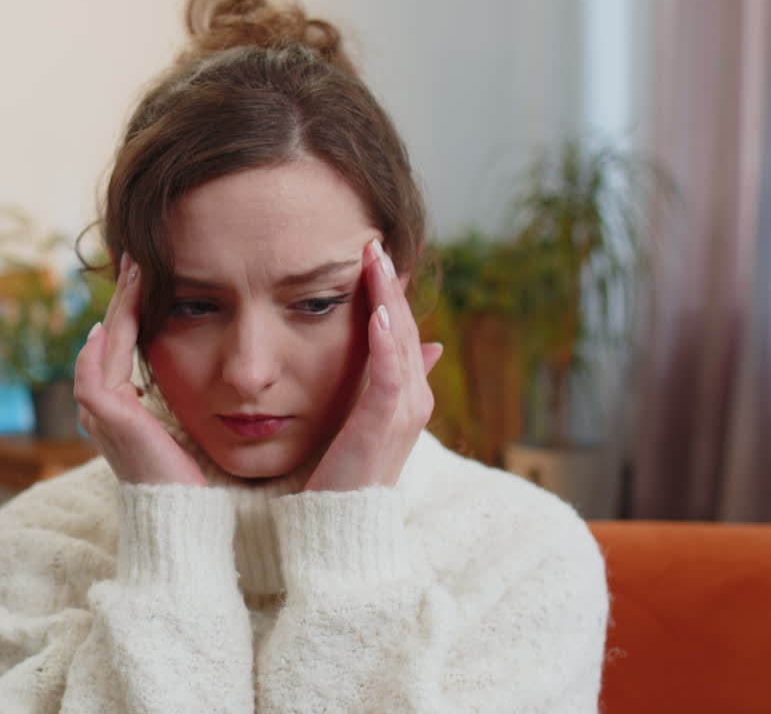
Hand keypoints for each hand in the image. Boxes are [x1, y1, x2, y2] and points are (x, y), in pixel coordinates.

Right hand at [74, 254, 207, 486]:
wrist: (184, 515)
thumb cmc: (192, 476)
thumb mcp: (181, 424)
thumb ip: (172, 397)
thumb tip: (181, 367)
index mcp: (118, 406)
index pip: (120, 345)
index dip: (131, 308)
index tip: (147, 274)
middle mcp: (101, 407)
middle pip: (107, 337)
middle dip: (123, 296)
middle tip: (135, 257)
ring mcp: (98, 412)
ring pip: (103, 345)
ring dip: (119, 307)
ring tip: (136, 272)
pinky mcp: (106, 416)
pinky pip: (99, 369)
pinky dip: (109, 342)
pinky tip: (118, 317)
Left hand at [304, 238, 443, 491]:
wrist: (341, 528)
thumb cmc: (346, 477)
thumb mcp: (368, 422)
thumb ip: (393, 383)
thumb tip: (430, 347)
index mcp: (407, 396)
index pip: (399, 330)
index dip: (388, 292)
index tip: (371, 253)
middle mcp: (413, 401)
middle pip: (402, 328)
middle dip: (389, 284)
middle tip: (373, 242)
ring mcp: (403, 414)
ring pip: (399, 343)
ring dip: (387, 300)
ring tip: (376, 262)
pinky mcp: (383, 428)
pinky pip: (389, 378)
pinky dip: (384, 344)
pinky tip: (373, 314)